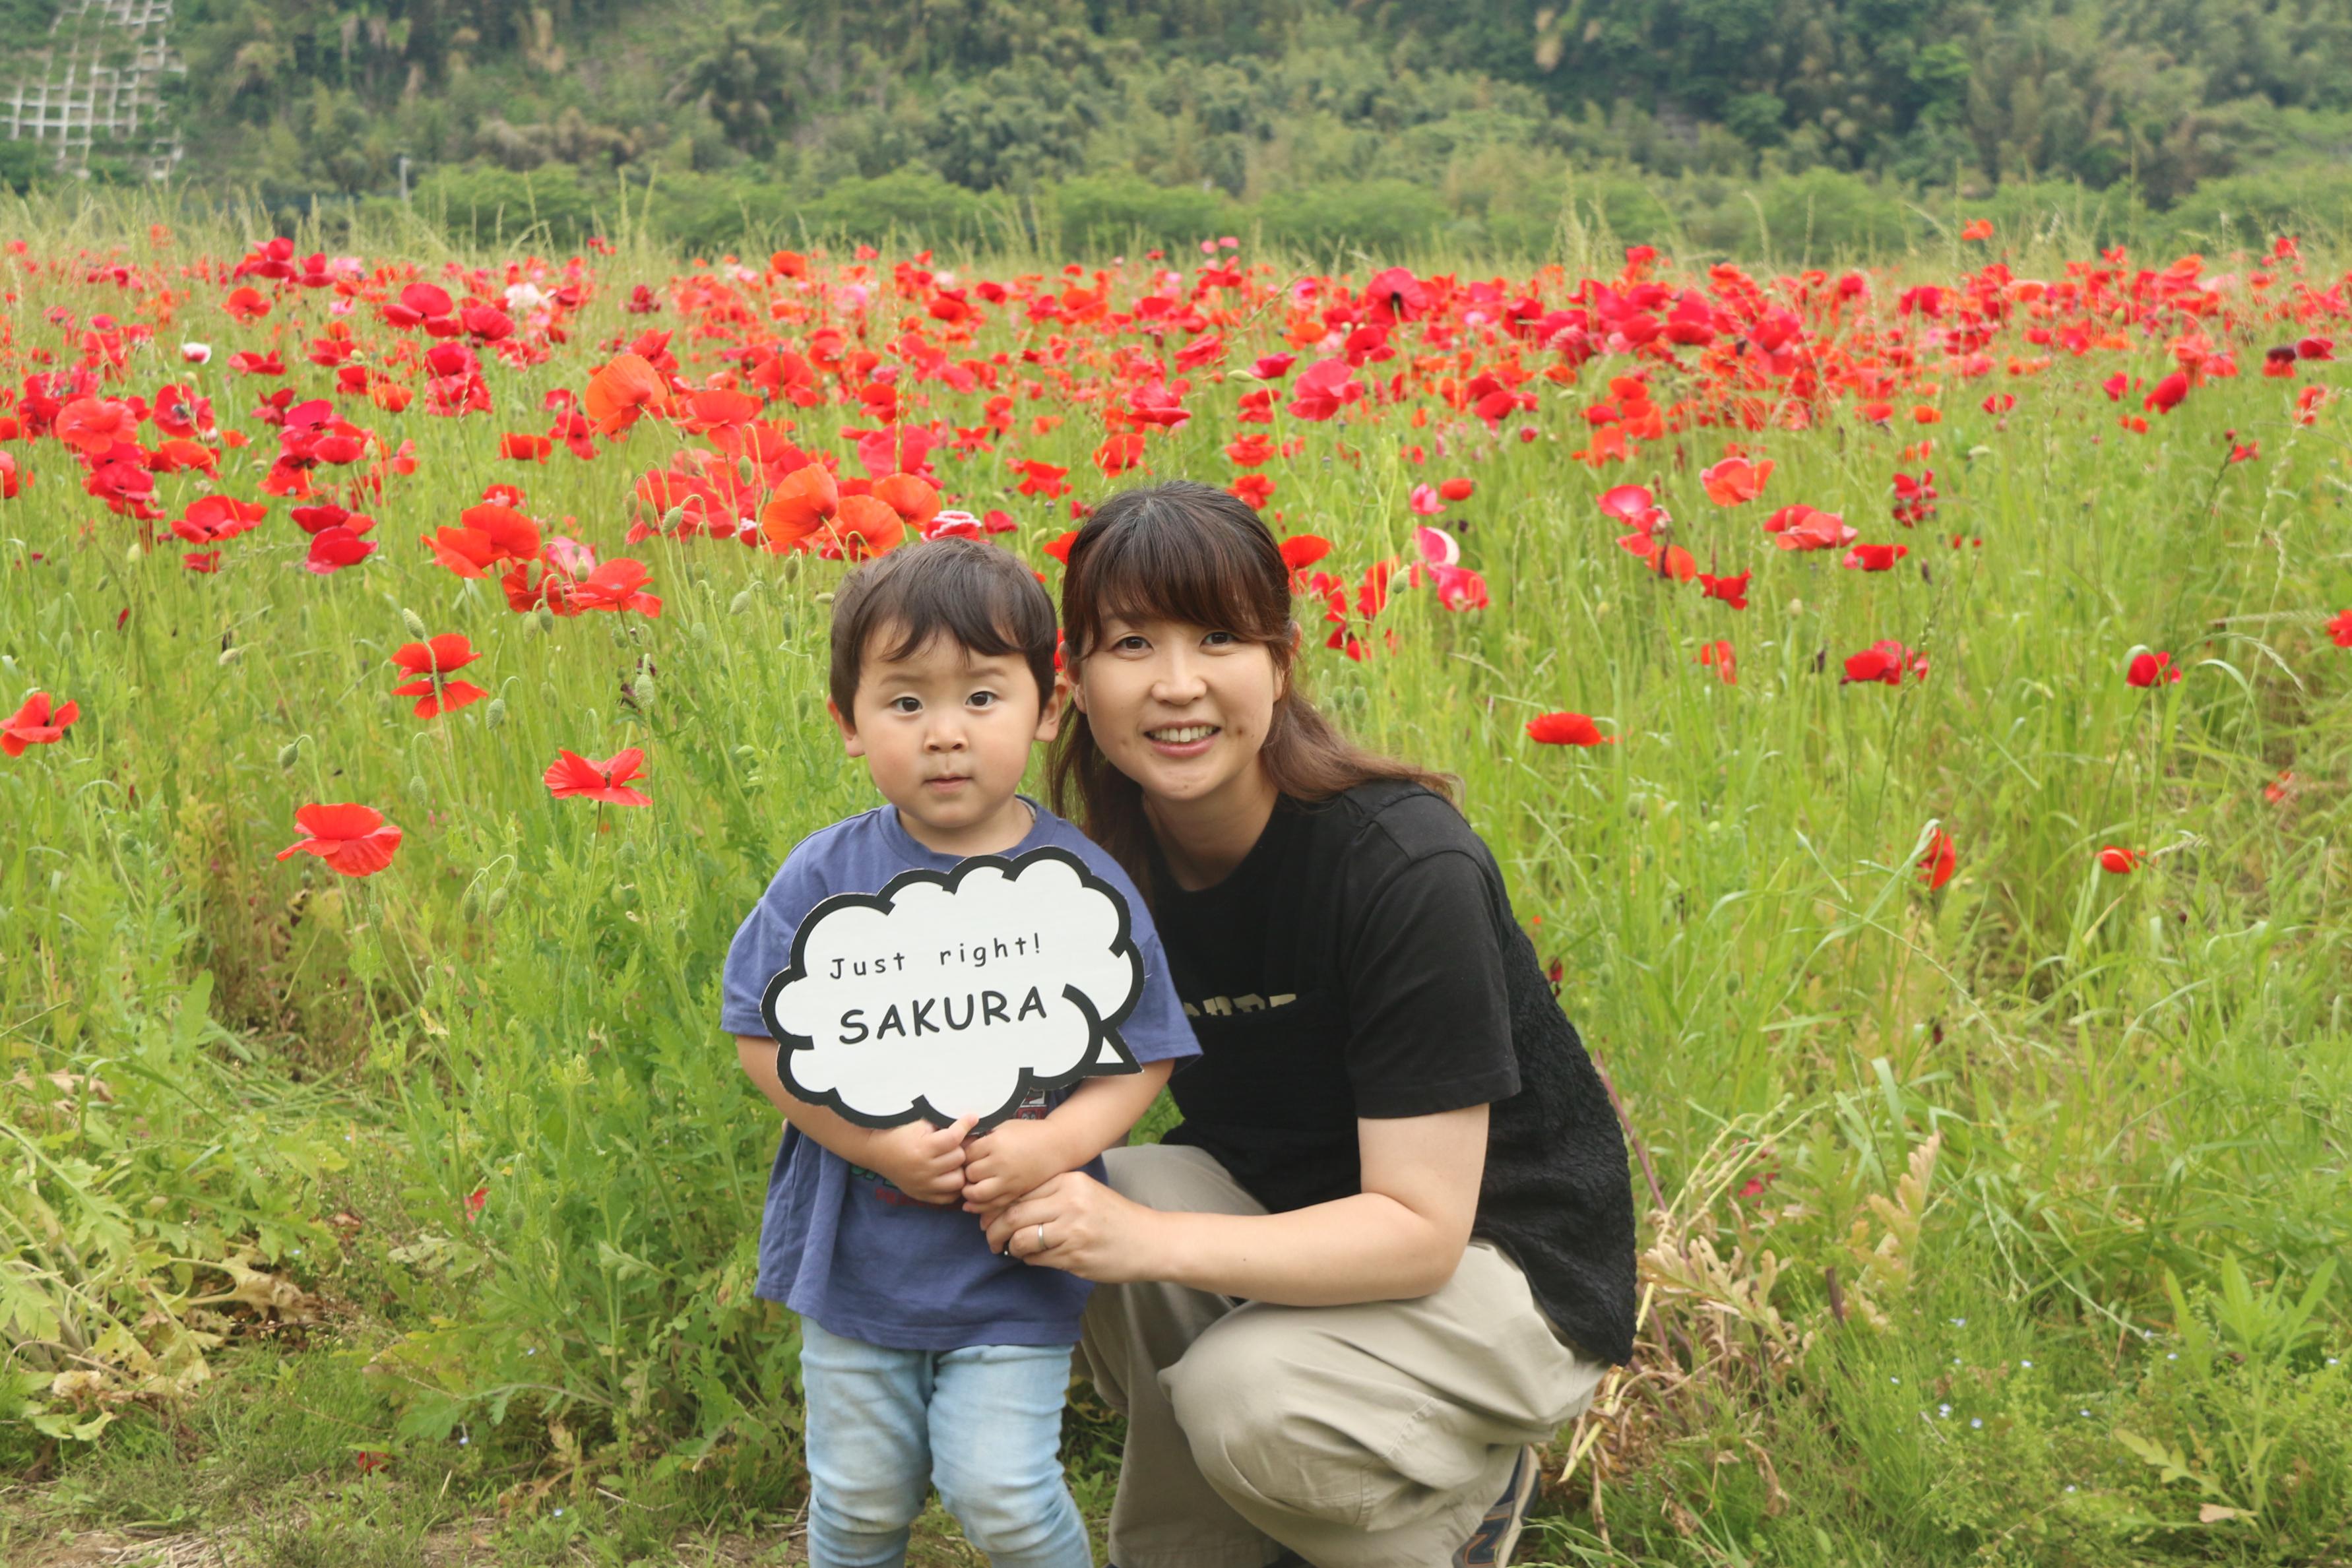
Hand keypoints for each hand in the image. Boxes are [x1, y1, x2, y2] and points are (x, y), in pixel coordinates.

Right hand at [860, 1116, 974, 1203]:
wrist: (877, 1151)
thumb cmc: (900, 1133)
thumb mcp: (920, 1123)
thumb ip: (944, 1124)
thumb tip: (971, 1121)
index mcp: (923, 1148)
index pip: (954, 1138)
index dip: (965, 1124)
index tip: (972, 1118)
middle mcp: (924, 1170)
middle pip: (959, 1158)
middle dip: (959, 1147)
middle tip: (956, 1142)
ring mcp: (923, 1185)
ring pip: (959, 1180)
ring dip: (959, 1169)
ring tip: (953, 1160)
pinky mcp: (922, 1196)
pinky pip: (949, 1197)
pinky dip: (953, 1186)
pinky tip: (949, 1174)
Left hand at [960, 1118, 1076, 1214]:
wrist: (1057, 1146)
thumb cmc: (1028, 1133)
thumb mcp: (1003, 1127)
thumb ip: (982, 1136)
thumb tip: (958, 1146)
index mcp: (995, 1143)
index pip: (965, 1155)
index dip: (962, 1156)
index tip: (966, 1155)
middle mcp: (1000, 1163)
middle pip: (969, 1174)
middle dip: (965, 1173)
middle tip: (966, 1171)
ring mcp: (1009, 1180)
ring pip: (977, 1194)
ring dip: (969, 1192)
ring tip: (970, 1186)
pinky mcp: (1016, 1192)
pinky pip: (992, 1204)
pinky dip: (979, 1206)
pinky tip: (973, 1203)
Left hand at [981, 1171, 1159, 1283]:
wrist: (1148, 1241)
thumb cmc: (1114, 1217)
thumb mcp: (1085, 1192)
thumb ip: (1051, 1194)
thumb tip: (1008, 1205)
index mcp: (1070, 1182)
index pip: (1019, 1191)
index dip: (996, 1206)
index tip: (987, 1216)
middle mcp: (1069, 1203)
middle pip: (1014, 1214)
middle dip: (994, 1229)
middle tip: (990, 1238)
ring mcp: (1072, 1231)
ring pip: (1022, 1239)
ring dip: (1010, 1247)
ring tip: (1009, 1249)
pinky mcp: (1074, 1257)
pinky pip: (1037, 1259)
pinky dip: (1028, 1259)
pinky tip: (1033, 1257)